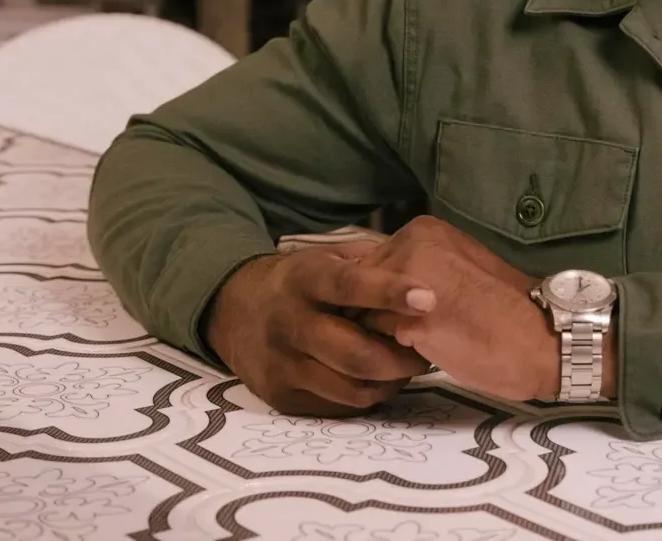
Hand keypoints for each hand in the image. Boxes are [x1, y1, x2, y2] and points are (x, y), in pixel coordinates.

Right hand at [204, 242, 436, 417]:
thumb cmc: (299, 281)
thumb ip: (369, 260)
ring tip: (409, 367)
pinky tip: (381, 380)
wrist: (233, 310)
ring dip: (391, 381)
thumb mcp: (325, 256)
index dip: (390, 292)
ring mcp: (281, 364)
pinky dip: (369, 395)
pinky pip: (339, 405)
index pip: (349, 286)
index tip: (428, 298)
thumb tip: (421, 264)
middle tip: (428, 350)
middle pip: (355, 353)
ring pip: (351, 387)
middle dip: (402, 357)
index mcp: (304, 279)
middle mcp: (288, 322)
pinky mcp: (280, 396)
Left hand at [358, 217, 561, 402]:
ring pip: (362, 316)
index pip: (371, 266)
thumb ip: (414, 271)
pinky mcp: (410, 321)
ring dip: (381, 335)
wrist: (544, 340)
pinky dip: (392, 355)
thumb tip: (368, 292)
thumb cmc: (502, 311)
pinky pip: (376, 344)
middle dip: (375, 313)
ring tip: (423, 341)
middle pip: (359, 289)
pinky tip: (425, 354)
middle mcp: (410, 246)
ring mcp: (407, 282)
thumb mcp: (453, 270)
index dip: (381, 297)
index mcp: (423, 231)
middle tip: (415, 329)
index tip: (405, 312)